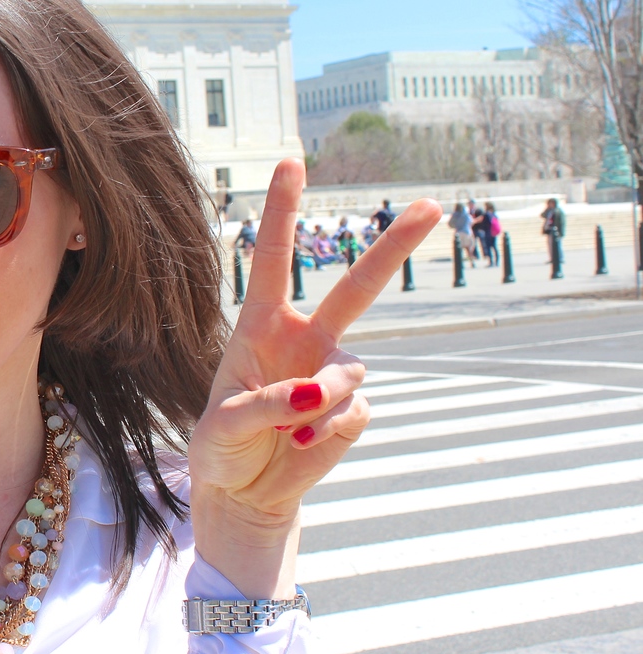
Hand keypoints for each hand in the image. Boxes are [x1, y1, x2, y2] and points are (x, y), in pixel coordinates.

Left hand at [188, 159, 440, 596]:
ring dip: (322, 400)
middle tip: (434, 206)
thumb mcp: (221, 425)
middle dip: (395, 248)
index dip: (282, 209)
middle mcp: (302, 340)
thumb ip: (266, 403)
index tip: (291, 160)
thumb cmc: (219, 448)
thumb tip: (321, 391)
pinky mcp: (351, 409)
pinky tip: (301, 444)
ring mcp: (331, 373)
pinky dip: (328, 431)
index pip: (272, 258)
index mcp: (260, 327)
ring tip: (286, 428)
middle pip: (357, 288)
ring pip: (351, 369)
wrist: (242, 493)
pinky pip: (354, 411)